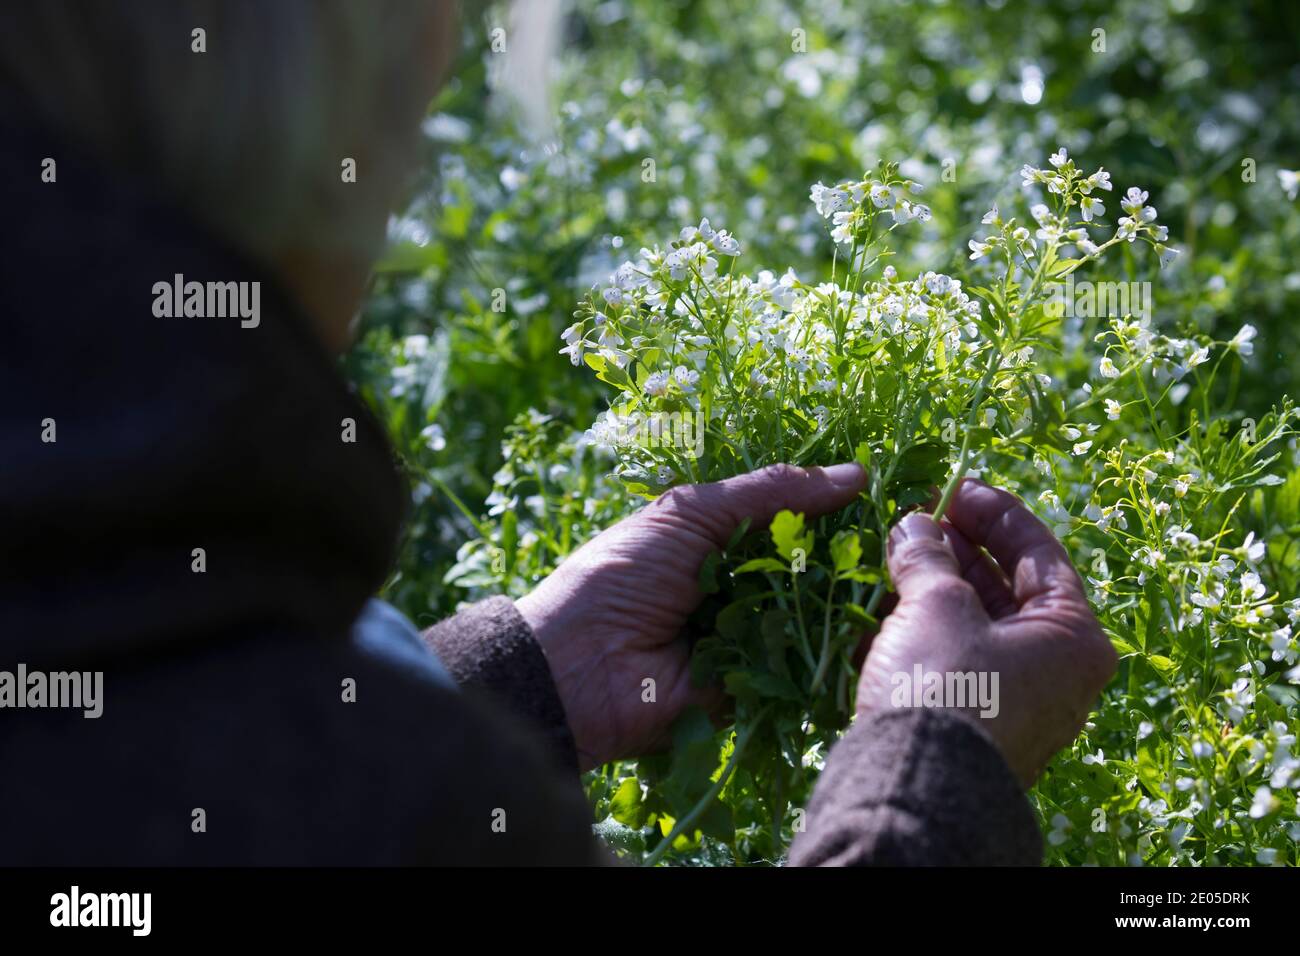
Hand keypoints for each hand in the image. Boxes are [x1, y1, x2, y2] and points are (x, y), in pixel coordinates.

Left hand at [517, 462, 866, 769]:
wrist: (577, 666)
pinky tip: (873, 635)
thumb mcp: (691, 515)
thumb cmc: (623, 575)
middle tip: (900, 542)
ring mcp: (747, 638)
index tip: (886, 495)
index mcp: (718, 539)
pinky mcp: (753, 687)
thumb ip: (770, 492)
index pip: (789, 518)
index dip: (832, 509)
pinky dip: (827, 655)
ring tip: (893, 583)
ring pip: (812, 617)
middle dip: (846, 557)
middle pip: (808, 568)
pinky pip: (800, 669)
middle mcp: (737, 586)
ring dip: (842, 604)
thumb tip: (855, 476)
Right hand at [856, 478, 1116, 787]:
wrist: (916, 788)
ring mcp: (1022, 700)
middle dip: (960, 550)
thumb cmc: (945, 683)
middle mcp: (1060, 669)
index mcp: (1074, 635)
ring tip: (899, 556)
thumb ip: (928, 555)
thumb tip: (914, 525)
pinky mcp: (983, 722)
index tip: (951, 487)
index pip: (1039, 550)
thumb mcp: (935, 605)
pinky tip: (894, 605)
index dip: (993, 511)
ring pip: (982, 623)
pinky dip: (932, 627)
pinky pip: (963, 658)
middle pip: (1011, 587)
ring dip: (940, 586)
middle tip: (918, 520)